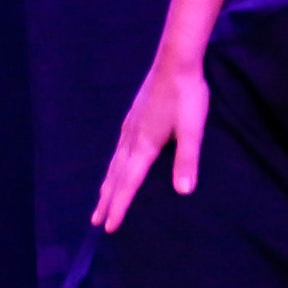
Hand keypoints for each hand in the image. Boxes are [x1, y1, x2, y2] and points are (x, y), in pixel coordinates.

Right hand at [91, 53, 208, 231]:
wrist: (176, 61)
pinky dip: (113, 163)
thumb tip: (183, 192)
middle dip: (106, 200)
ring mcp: (130, 126)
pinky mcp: (134, 116)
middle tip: (95, 222)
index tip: (108, 227)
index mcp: (144, 145)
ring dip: (107, 182)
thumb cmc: (187, 95)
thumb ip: (187, 160)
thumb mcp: (192, 130)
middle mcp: (132, 138)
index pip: (128, 183)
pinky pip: (118, 148)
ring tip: (101, 197)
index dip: (119, 206)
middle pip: (115, 176)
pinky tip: (116, 160)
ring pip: (114, 162)